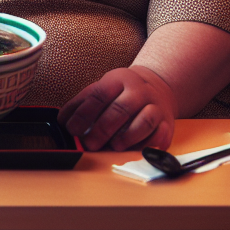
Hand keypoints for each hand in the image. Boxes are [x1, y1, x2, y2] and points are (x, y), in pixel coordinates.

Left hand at [58, 66, 176, 151]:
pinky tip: (134, 150)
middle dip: (102, 129)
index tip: (71, 129)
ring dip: (127, 136)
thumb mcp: (102, 89)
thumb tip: (62, 121)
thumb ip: (82, 104)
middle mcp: (138, 91)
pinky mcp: (167, 123)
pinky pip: (159, 136)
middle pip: (120, 109)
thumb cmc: (121, 92)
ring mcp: (154, 106)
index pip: (98, 95)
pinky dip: (147, 145)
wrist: (156, 86)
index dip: (83, 113)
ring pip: (143, 121)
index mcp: (118, 79)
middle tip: (89, 144)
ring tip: (113, 147)